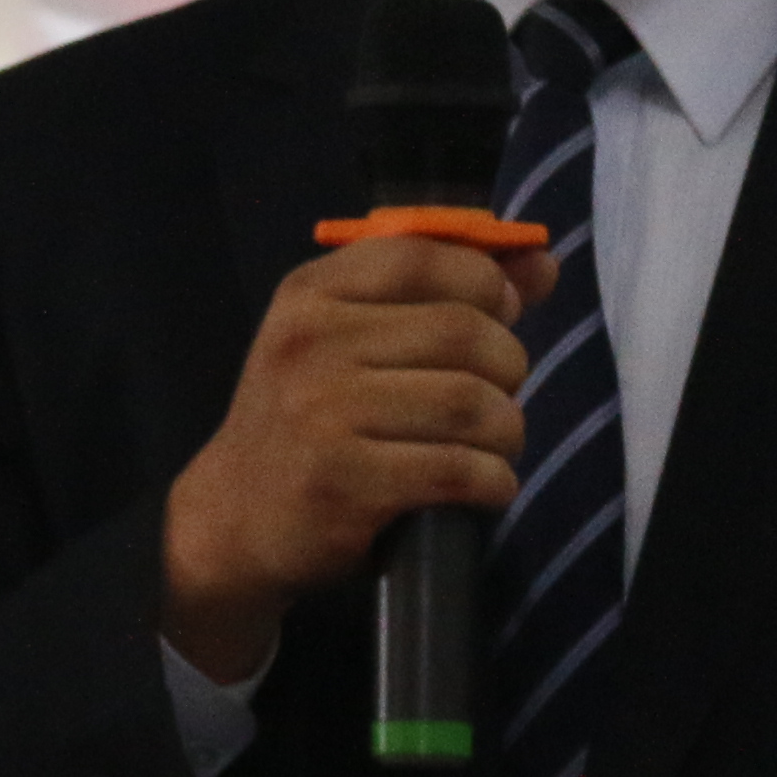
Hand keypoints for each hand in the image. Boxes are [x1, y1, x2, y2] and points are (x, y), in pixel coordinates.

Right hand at [157, 235, 554, 680]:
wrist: (235, 520)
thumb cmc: (310, 420)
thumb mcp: (353, 340)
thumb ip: (445, 293)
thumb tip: (542, 261)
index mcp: (310, 294)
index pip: (422, 256)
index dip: (485, 283)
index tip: (502, 317)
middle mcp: (310, 344)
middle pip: (462, 331)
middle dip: (509, 365)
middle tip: (500, 394)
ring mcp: (321, 415)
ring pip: (469, 403)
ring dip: (507, 429)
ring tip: (496, 444)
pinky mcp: (343, 484)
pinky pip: (457, 470)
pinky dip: (494, 481)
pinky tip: (487, 486)